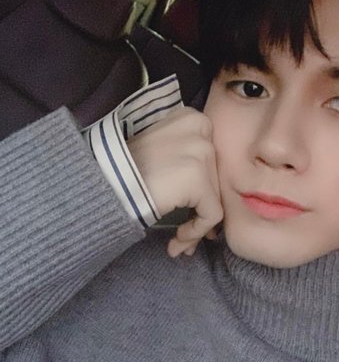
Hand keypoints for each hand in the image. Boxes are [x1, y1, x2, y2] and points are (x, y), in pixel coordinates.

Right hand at [127, 107, 222, 256]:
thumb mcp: (161, 152)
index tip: (189, 209)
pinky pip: (211, 215)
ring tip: (177, 243)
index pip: (211, 162)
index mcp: (192, 118)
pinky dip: (195, 232)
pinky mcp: (198, 178)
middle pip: (214, 182)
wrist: (101, 181)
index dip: (203, 190)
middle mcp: (202, 129)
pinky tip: (176, 243)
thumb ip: (188, 165)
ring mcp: (202, 152)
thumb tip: (206, 198)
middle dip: (199, 212)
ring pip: (214, 200)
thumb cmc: (125, 170)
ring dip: (196, 227)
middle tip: (182, 234)